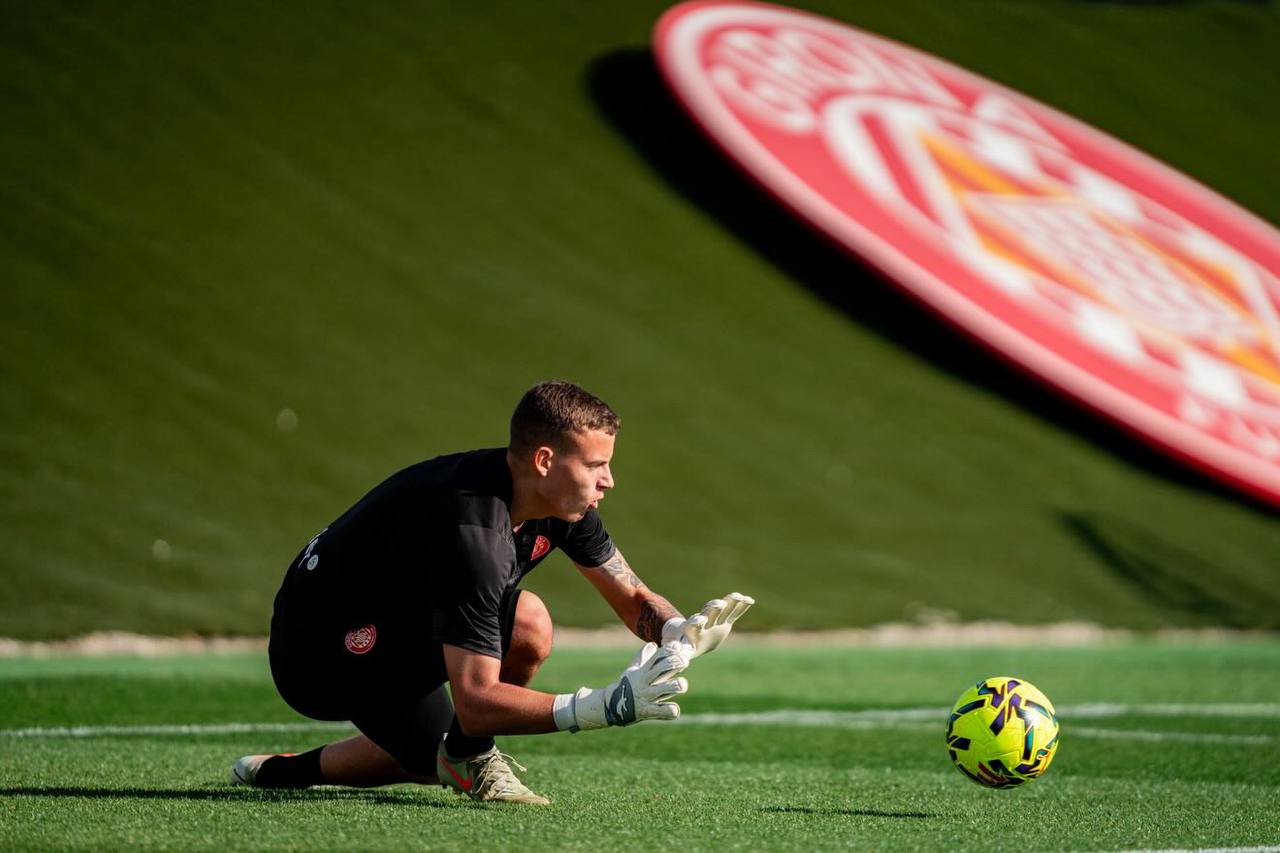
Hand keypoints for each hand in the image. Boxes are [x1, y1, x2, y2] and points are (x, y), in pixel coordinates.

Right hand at [554, 643, 688, 731]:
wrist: (612, 706)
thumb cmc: (627, 686)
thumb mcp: (633, 670)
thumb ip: (643, 657)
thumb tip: (652, 644)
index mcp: (643, 670)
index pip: (658, 655)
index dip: (670, 650)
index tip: (678, 649)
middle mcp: (646, 681)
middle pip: (664, 667)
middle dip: (677, 662)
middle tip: (684, 662)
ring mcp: (648, 696)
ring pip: (668, 688)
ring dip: (678, 685)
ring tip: (681, 685)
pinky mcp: (648, 711)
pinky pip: (665, 711)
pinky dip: (672, 710)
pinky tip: (673, 709)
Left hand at [662, 592, 754, 658]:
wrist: (688, 634)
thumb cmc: (680, 644)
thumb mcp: (676, 650)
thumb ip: (676, 656)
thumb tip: (663, 663)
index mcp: (691, 631)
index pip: (693, 625)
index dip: (696, 622)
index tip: (699, 618)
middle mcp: (703, 622)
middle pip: (708, 613)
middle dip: (712, 609)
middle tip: (718, 604)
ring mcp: (714, 619)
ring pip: (722, 609)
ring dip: (729, 603)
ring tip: (737, 597)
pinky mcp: (724, 619)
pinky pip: (734, 611)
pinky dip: (741, 606)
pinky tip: (750, 600)